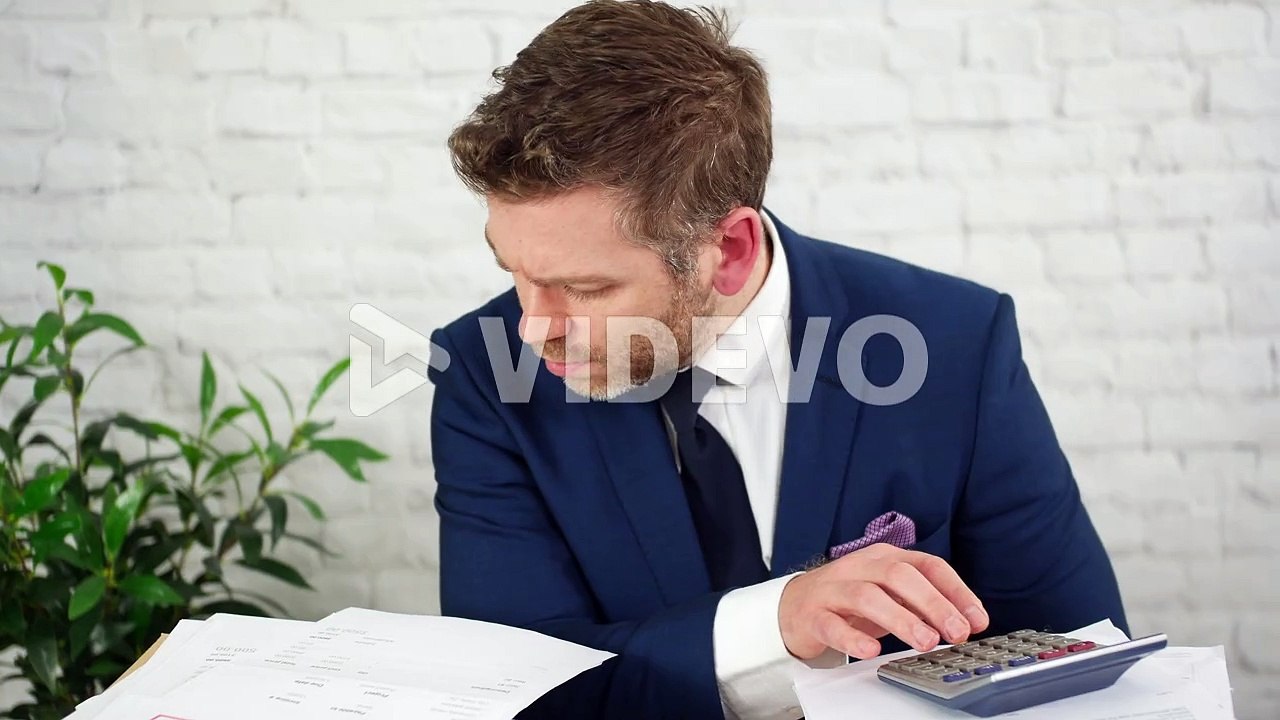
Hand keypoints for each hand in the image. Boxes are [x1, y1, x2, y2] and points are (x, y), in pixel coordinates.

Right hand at [778, 543, 989, 660]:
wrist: (793, 605)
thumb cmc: (849, 599)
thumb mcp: (889, 593)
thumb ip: (922, 602)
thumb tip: (964, 620)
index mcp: (885, 558)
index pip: (927, 566)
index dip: (956, 591)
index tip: (977, 619)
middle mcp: (861, 568)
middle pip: (899, 575)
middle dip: (933, 603)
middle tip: (956, 631)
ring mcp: (834, 589)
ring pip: (868, 596)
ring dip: (901, 619)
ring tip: (925, 642)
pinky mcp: (813, 614)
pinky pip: (832, 624)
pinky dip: (853, 638)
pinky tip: (871, 650)